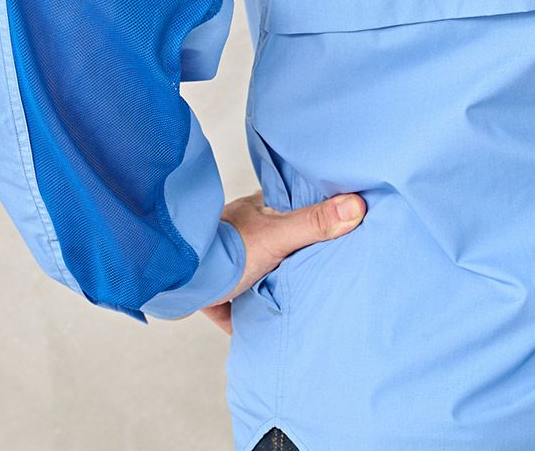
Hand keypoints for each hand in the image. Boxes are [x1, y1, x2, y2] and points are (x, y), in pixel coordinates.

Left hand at [200, 188, 366, 333]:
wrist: (176, 278)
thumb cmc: (223, 248)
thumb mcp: (276, 236)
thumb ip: (314, 224)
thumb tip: (357, 205)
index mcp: (260, 210)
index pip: (296, 205)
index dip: (316, 214)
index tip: (341, 225)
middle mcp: (245, 232)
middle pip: (282, 244)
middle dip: (298, 258)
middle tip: (328, 272)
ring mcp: (230, 262)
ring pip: (261, 274)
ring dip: (274, 288)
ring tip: (303, 303)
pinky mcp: (217, 293)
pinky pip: (240, 307)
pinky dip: (250, 317)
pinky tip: (265, 329)